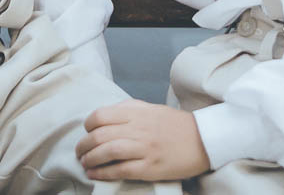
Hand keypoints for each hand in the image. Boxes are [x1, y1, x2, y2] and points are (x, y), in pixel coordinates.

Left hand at [75, 99, 210, 181]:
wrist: (204, 140)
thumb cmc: (177, 125)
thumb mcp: (152, 109)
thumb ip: (130, 109)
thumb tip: (108, 114)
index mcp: (138, 113)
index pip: (102, 115)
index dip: (89, 124)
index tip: (87, 132)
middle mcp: (139, 129)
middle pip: (100, 135)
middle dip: (84, 145)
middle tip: (79, 151)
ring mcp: (144, 148)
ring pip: (108, 152)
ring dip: (90, 159)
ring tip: (84, 163)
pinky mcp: (150, 167)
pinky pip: (121, 170)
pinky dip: (103, 173)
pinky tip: (95, 174)